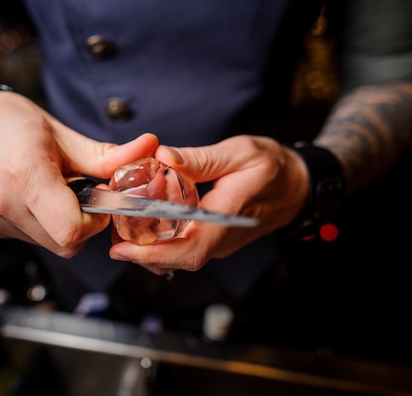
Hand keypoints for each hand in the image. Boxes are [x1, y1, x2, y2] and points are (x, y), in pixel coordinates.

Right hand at [0, 90, 158, 256]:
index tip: (99, 199)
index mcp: (25, 176)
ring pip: (50, 244)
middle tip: (82, 193)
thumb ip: (108, 155)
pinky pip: (33, 238)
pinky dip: (46, 224)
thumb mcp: (65, 135)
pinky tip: (39, 198)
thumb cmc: (15, 122)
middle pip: (65, 244)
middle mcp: (4, 204)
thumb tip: (151, 146)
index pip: (73, 231)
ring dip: (65, 225)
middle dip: (84, 225)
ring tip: (57, 191)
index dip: (96, 222)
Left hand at [108, 135, 308, 273]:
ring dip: (147, 245)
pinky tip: (147, 218)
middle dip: (140, 250)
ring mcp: (218, 243)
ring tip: (125, 219)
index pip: (190, 249)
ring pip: (177, 257)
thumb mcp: (241, 152)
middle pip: (176, 259)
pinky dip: (160, 239)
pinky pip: (184, 248)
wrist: (298, 186)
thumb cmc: (273, 168)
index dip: (153, 254)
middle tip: (113, 227)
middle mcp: (221, 239)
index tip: (121, 249)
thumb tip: (163, 157)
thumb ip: (201, 158)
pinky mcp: (214, 240)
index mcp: (228, 217)